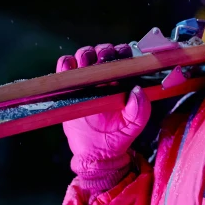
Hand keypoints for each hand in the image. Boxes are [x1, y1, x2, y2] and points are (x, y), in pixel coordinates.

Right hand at [57, 44, 150, 190]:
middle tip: (103, 58)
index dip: (122, 52)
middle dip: (103, 51)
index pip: (123, 57)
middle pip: (102, 52)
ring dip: (85, 54)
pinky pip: (64, 70)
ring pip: (83, 56)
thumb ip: (141, 108)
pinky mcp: (68, 89)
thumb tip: (138, 90)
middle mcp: (104, 77)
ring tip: (87, 63)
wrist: (96, 153)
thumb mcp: (135, 123)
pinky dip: (65, 64)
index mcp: (123, 81)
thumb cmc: (119, 135)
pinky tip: (70, 67)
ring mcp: (86, 81)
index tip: (121, 56)